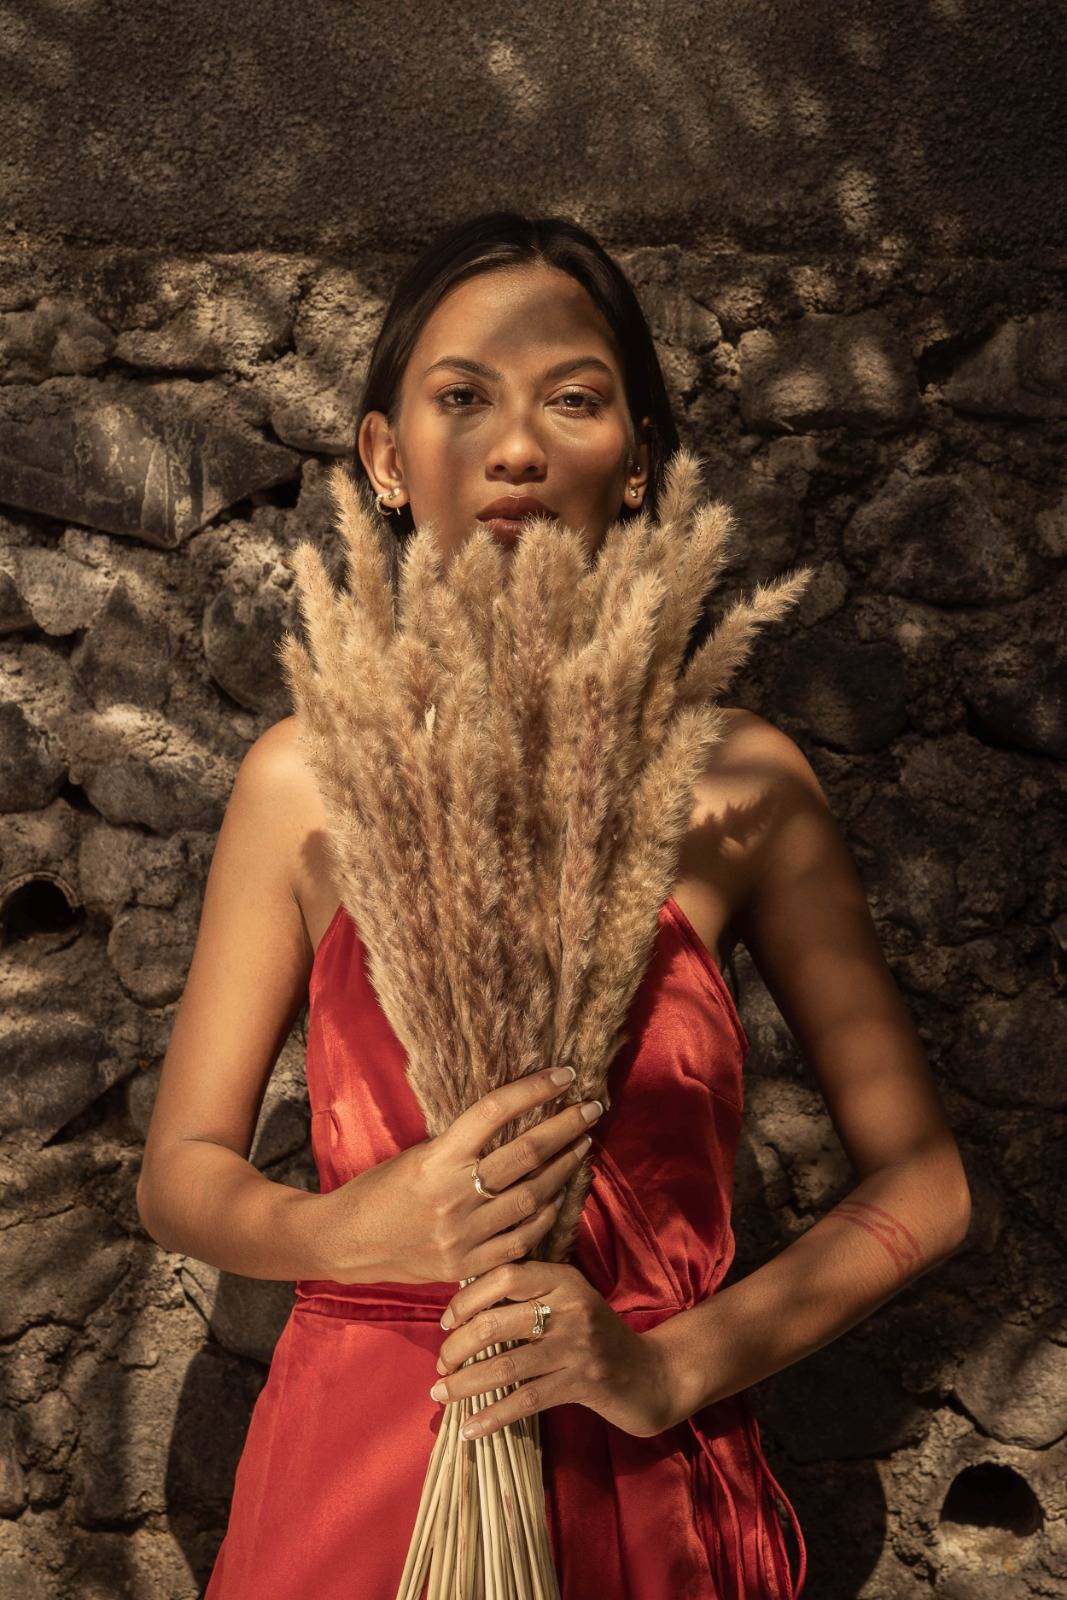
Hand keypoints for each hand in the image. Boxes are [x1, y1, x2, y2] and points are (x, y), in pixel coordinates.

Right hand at [318, 1067, 602, 1284]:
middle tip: (592, 1107)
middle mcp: (453, 1195)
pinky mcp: (468, 1264)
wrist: (346, 1243)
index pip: (494, 1112)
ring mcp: (463, 1235)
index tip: (565, 1075)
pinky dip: (546, 1213)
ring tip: (582, 1145)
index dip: (533, 1090)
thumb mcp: (417, 1155)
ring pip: (532, 1197)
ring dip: (564, 1168)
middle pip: (525, 1155)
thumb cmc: (379, 1189)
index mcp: (436, 1158)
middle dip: (565, 1127)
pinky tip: (558, 1195)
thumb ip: (461, 1145)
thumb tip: (511, 1121)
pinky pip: (522, 1238)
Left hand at [430, 1261, 678, 1439]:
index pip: (506, 1276)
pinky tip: (469, 1429)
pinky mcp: (582, 1384)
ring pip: (507, 1364)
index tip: (446, 1321)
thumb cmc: (597, 1335)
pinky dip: (493, 1416)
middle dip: (459, 1345)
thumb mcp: (570, 1301)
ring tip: (440, 1393)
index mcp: (565, 1279)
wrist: (650, 1374)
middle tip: (441, 1362)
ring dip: (466, 1382)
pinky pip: (527, 1400)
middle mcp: (571, 1307)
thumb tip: (466, 1301)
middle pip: (498, 1321)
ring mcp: (578, 1347)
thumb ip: (531, 1294)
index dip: (468, 1297)